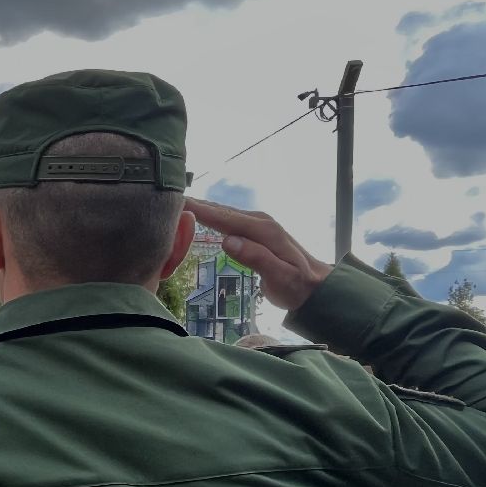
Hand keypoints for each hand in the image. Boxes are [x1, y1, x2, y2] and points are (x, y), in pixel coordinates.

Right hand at [182, 198, 331, 310]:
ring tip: (177, 205)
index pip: (225, 218)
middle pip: (222, 211)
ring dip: (202, 208)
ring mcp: (259, 224)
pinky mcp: (256, 230)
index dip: (200, 210)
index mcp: (263, 231)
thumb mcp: (279, 277)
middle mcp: (260, 221)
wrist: (317, 286)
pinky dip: (212, 216)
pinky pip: (229, 219)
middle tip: (168, 200)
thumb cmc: (297, 286)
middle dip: (196, 204)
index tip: (178, 202)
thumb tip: (227, 240)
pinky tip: (200, 216)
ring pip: (224, 213)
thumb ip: (256, 258)